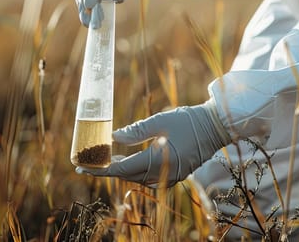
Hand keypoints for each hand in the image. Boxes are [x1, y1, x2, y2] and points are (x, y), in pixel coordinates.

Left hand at [77, 101, 231, 186]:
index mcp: (156, 160)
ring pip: (138, 178)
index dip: (100, 169)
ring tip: (107, 159)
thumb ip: (135, 131)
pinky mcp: (176, 174)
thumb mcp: (159, 121)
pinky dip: (136, 171)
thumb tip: (113, 137)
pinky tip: (129, 161)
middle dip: (108, 169)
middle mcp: (163, 173)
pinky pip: (150, 177)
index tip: (82, 167)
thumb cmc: (189, 120)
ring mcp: (170, 176)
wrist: (216, 127)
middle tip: (91, 161)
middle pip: (127, 175)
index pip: (120, 169)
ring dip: (122, 170)